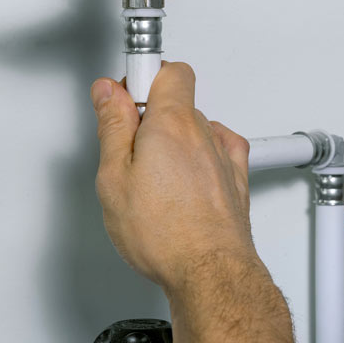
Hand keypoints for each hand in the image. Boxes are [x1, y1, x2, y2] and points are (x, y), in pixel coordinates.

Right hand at [91, 63, 259, 294]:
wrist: (209, 272)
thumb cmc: (166, 233)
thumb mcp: (114, 178)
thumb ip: (112, 127)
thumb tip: (108, 93)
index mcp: (171, 123)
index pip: (165, 70)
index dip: (139, 78)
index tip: (121, 97)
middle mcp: (202, 133)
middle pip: (176, 101)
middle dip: (150, 116)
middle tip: (128, 147)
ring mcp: (222, 156)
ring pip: (195, 129)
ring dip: (174, 141)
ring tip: (153, 176)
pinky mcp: (235, 179)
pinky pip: (219, 150)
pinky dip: (202, 156)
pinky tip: (186, 177)